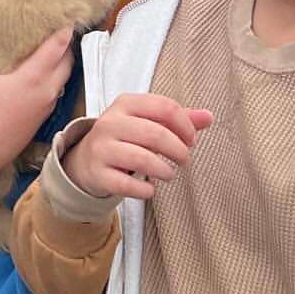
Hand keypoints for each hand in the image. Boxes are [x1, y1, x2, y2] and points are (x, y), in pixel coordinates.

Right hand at [0, 16, 75, 180]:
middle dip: (66, 43)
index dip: (65, 29)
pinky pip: (57, 90)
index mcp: (33, 79)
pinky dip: (55, 76)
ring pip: (64, 77)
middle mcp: (46, 92)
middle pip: (68, 61)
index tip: (66, 13)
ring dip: (62, 61)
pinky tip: (41, 70)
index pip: (59, 47)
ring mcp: (47, 106)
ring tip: (51, 44)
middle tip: (58, 26)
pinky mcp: (42, 117)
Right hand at [64, 94, 213, 201]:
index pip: (165, 107)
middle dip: (178, 150)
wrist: (86, 160)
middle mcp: (110, 122)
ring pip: (142, 159)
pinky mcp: (97, 173)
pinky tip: (150, 189)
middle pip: (155, 134)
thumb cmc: (125, 138)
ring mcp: (101, 148)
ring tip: (169, 174)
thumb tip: (208, 117)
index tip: (191, 140)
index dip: (185, 126)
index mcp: (126, 104)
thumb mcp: (148, 122)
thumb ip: (178, 118)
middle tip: (184, 160)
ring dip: (164, 170)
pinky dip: (145, 190)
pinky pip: (126, 184)